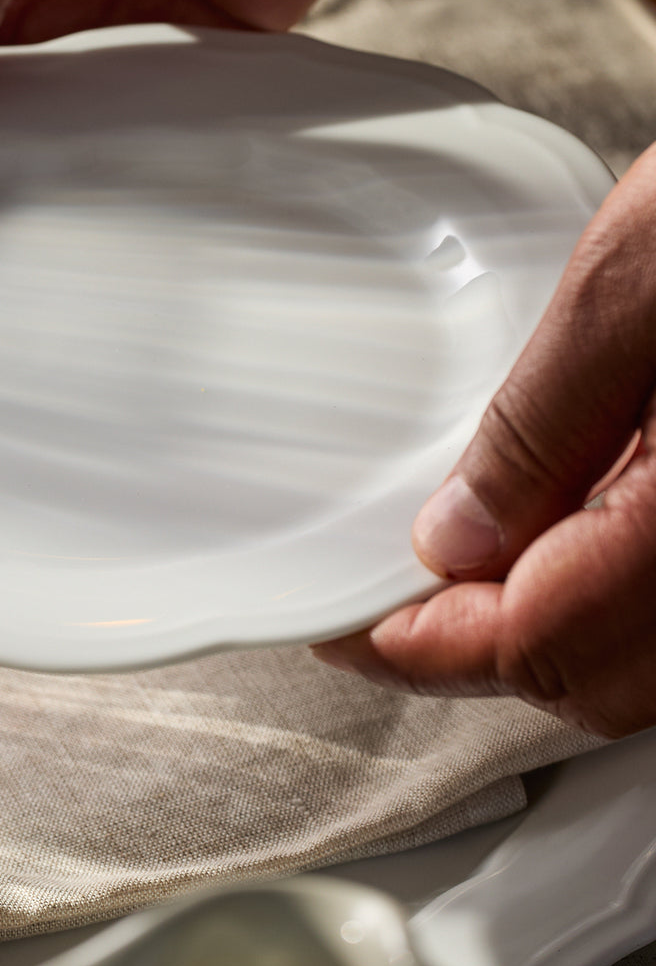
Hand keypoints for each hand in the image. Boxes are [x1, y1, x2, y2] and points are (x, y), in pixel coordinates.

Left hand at [314, 145, 655, 738]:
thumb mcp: (638, 287)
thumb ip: (540, 428)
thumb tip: (451, 539)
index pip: (535, 649)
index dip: (416, 651)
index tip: (340, 627)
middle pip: (585, 678)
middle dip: (468, 651)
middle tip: (380, 600)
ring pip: (634, 659)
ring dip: (531, 628)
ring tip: (447, 571)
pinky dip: (592, 594)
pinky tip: (550, 535)